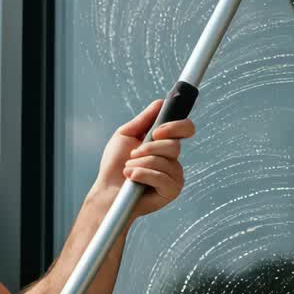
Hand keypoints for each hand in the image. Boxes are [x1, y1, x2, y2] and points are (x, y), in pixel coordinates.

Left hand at [94, 99, 195, 216]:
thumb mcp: (126, 135)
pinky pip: (162, 178)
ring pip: (165, 161)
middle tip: (132, 154)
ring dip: (140, 164)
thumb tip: (161, 102)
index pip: (185, 128)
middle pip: (174, 146)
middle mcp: (173, 159)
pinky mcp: (171, 191)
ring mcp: (174, 176)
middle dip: (148, 149)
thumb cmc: (114, 165)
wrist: (107, 190)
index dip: (176, 126)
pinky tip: (132, 178)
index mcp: (165, 144)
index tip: (157, 132)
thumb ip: (144, 119)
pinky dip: (143, 175)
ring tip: (128, 170)